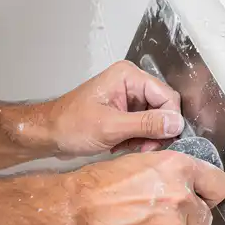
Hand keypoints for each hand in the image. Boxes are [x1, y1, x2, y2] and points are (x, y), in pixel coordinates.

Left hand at [45, 61, 184, 157]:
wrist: (49, 134)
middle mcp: (131, 83)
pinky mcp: (125, 112)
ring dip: (147, 138)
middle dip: (157, 131)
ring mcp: (129, 98)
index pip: (167, 96)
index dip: (169, 120)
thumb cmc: (69, 125)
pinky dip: (139, 140)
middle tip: (145, 148)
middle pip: (164, 108)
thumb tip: (175, 124)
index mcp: (128, 77)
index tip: (164, 140)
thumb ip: (146, 124)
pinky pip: (145, 126)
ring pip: (156, 120)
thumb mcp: (110, 127)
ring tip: (130, 147)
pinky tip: (124, 145)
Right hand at [69, 150, 224, 224]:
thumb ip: (169, 173)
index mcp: (179, 169)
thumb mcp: (140, 162)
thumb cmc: (98, 187)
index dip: (211, 194)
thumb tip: (183, 182)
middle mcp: (181, 198)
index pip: (218, 185)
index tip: (205, 199)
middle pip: (203, 218)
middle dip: (187, 220)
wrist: (76, 213)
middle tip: (161, 217)